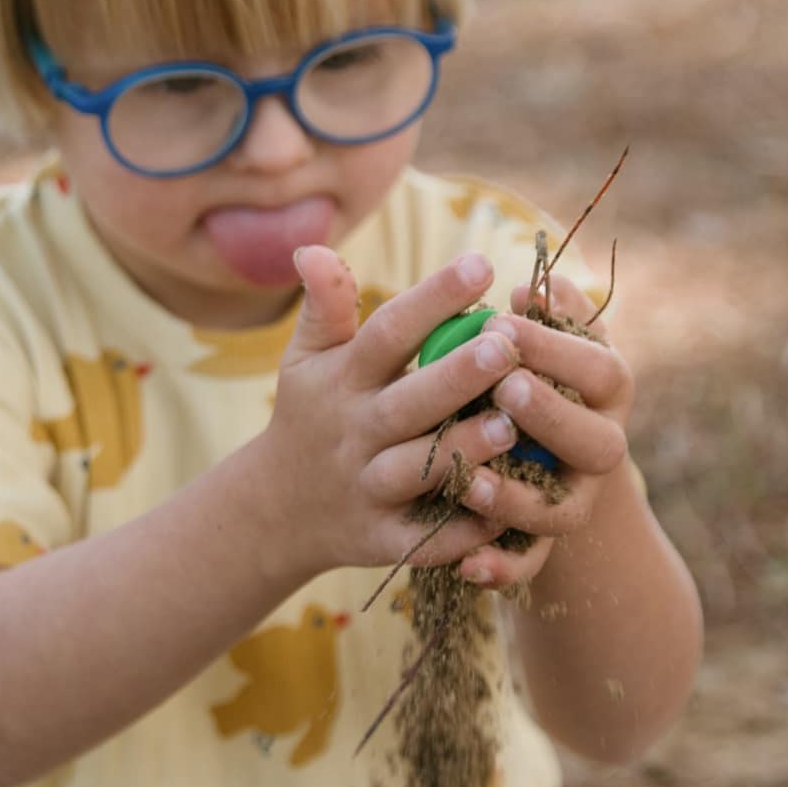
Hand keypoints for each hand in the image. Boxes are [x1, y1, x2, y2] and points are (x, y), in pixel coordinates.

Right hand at [258, 246, 525, 578]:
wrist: (277, 510)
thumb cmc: (311, 415)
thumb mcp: (305, 359)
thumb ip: (323, 306)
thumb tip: (311, 247)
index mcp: (343, 380)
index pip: (387, 332)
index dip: (431, 299)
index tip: (480, 264)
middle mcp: (355, 433)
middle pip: (409, 402)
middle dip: (458, 374)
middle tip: (509, 343)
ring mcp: (367, 488)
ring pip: (417, 471)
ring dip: (462, 450)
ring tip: (510, 424)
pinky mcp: (382, 539)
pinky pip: (426, 537)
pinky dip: (462, 532)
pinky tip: (505, 514)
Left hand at [454, 276, 633, 590]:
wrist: (546, 467)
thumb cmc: (540, 381)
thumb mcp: (547, 347)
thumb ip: (547, 320)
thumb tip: (535, 286)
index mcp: (607, 394)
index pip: (601, 370)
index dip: (556, 347)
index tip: (502, 320)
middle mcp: (601, 450)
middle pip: (598, 444)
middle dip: (551, 415)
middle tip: (504, 388)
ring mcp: (574, 502)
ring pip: (559, 513)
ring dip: (517, 499)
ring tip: (471, 480)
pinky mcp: (542, 547)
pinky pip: (527, 566)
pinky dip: (500, 570)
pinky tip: (468, 567)